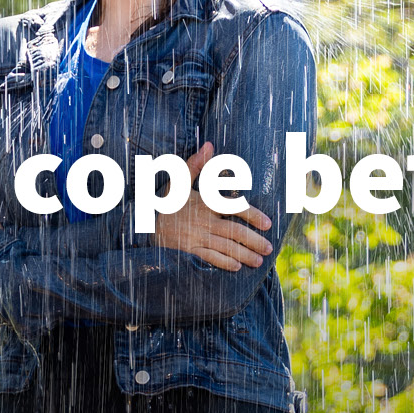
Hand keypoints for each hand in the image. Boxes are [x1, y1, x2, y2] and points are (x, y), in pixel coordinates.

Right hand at [151, 143, 274, 269]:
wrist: (143, 222)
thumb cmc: (166, 202)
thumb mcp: (179, 181)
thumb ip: (196, 164)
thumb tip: (209, 145)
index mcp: (205, 203)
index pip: (234, 208)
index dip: (252, 215)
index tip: (268, 223)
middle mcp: (204, 221)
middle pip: (234, 232)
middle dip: (254, 241)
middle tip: (270, 247)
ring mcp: (196, 236)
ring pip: (226, 247)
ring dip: (245, 254)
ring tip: (259, 261)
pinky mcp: (189, 249)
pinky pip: (210, 258)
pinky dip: (224, 262)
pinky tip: (237, 266)